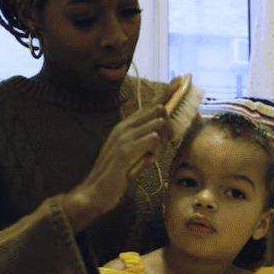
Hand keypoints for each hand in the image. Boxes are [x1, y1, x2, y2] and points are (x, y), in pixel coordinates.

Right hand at [62, 101, 170, 231]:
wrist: (93, 193)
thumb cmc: (113, 176)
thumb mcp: (131, 157)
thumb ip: (144, 145)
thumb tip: (160, 138)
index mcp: (125, 127)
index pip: (150, 105)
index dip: (166, 92)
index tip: (180, 81)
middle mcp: (124, 128)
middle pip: (156, 108)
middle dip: (170, 122)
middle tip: (169, 139)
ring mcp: (123, 138)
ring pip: (157, 123)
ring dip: (162, 141)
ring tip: (153, 156)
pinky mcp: (125, 151)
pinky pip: (152, 139)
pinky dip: (156, 150)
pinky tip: (150, 160)